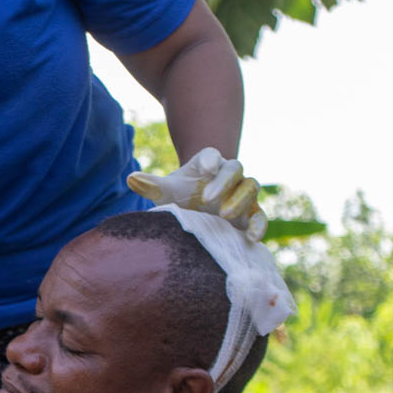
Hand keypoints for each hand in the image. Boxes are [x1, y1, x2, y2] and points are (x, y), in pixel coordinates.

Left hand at [127, 147, 267, 241]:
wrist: (198, 210)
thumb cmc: (181, 195)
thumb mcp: (166, 191)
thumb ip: (151, 184)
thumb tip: (131, 178)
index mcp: (208, 163)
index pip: (211, 154)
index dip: (209, 159)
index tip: (205, 168)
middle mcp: (228, 175)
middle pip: (234, 169)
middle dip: (223, 182)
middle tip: (208, 199)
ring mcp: (242, 194)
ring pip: (250, 188)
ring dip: (240, 200)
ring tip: (224, 215)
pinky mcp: (251, 214)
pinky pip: (261, 216)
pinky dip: (260, 225)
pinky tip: (250, 238)